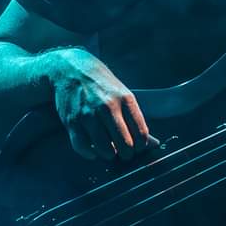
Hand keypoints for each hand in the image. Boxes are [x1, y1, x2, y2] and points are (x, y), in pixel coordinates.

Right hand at [48, 47, 157, 161]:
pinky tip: (94, 151)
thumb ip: (137, 120)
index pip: (140, 132)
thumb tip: (154, 144)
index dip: (142, 145)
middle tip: (126, 153)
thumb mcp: (124, 95)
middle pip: (124, 143)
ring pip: (104, 148)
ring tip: (111, 152)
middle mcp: (107, 107)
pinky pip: (82, 147)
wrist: (72, 70)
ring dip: (110, 154)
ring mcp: (88, 115)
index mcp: (125, 100)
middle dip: (127, 153)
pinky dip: (90, 154)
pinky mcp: (71, 122)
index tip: (139, 147)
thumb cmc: (102, 85)